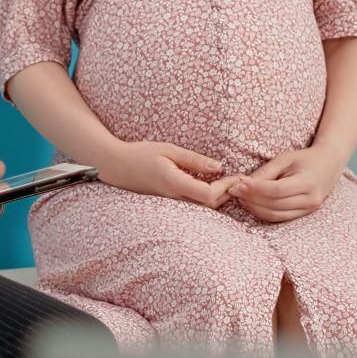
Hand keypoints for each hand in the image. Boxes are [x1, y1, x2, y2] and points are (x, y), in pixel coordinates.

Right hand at [98, 141, 237, 207]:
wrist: (115, 166)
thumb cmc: (140, 154)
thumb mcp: (168, 150)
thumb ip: (194, 160)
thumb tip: (219, 167)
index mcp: (174, 183)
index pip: (209, 194)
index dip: (226, 187)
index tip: (237, 175)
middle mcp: (174, 198)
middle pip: (210, 205)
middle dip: (228, 193)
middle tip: (241, 179)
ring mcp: (171, 203)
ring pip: (203, 208)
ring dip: (220, 197)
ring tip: (231, 183)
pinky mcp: (169, 203)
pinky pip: (193, 205)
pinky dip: (208, 198)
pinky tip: (214, 187)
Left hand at [233, 147, 344, 222]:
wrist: (328, 165)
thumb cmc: (304, 158)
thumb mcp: (285, 158)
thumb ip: (266, 172)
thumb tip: (243, 184)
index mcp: (308, 182)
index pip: (276, 190)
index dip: (255, 189)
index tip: (238, 184)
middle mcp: (310, 200)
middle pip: (274, 204)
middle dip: (251, 198)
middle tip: (234, 190)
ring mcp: (308, 210)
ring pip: (274, 215)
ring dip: (254, 207)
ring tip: (240, 196)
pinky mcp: (303, 215)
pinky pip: (279, 218)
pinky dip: (262, 212)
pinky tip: (252, 203)